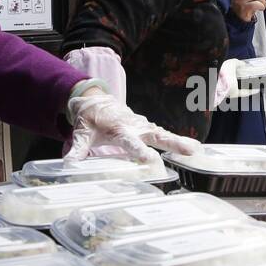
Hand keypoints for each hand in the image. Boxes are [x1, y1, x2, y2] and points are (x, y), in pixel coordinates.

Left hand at [66, 89, 200, 164]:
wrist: (97, 101)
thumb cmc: (90, 118)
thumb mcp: (81, 132)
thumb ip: (77, 149)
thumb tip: (69, 165)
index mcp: (119, 128)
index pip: (130, 141)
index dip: (139, 150)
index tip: (149, 159)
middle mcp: (135, 126)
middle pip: (155, 136)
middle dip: (171, 142)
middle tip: (187, 150)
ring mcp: (143, 126)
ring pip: (163, 134)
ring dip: (179, 142)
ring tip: (196, 150)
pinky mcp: (147, 128)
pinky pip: (163, 135)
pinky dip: (178, 141)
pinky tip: (194, 148)